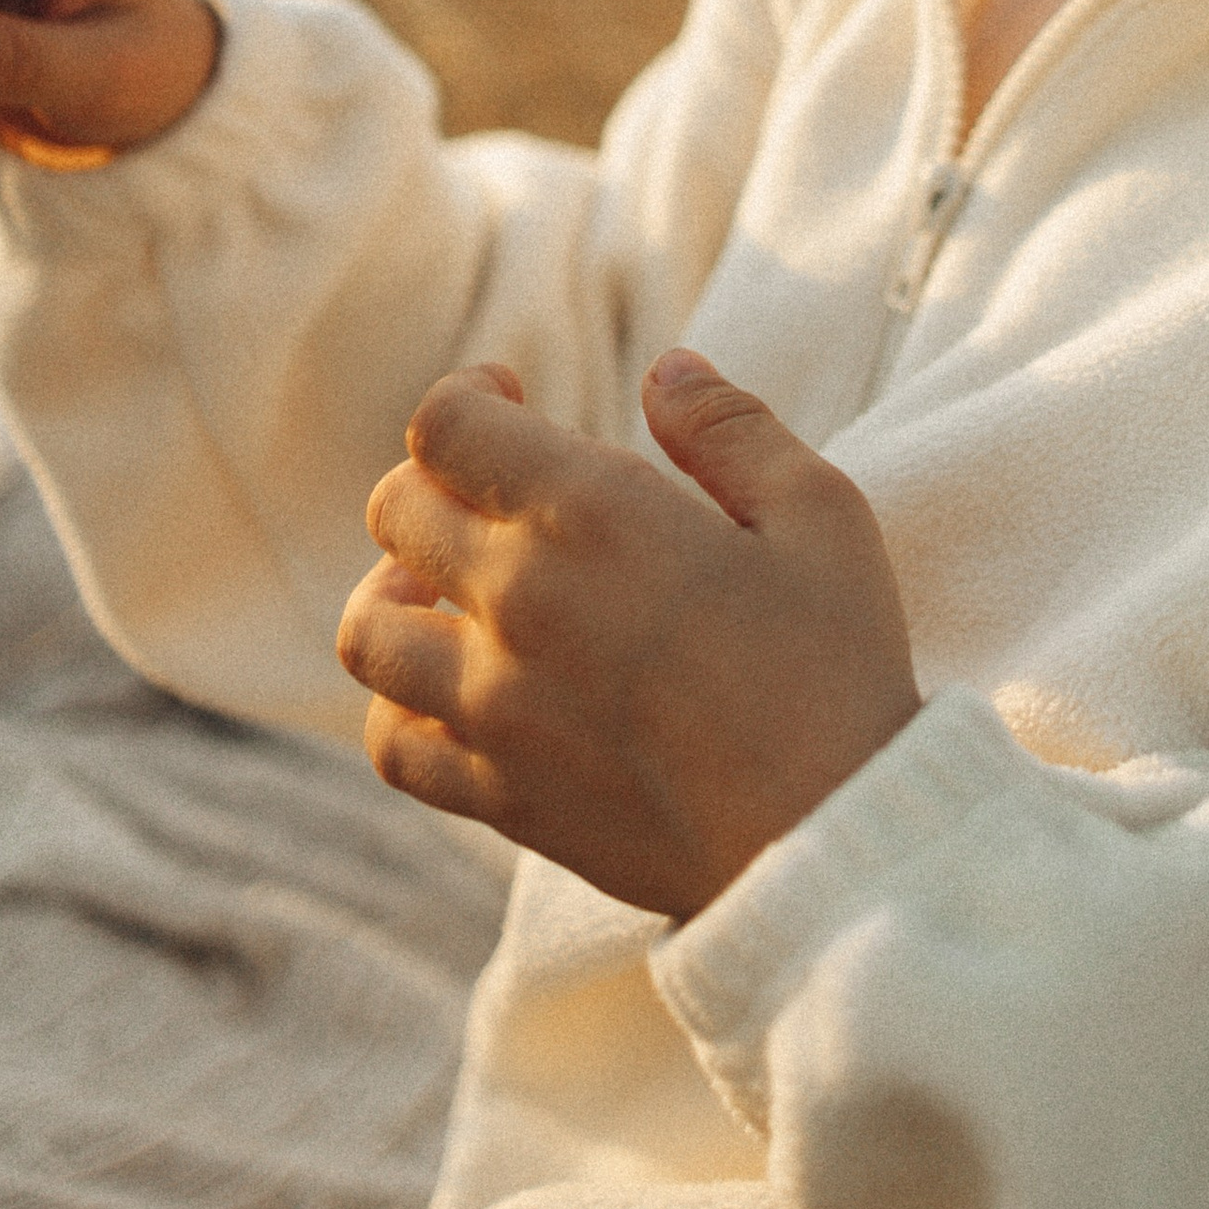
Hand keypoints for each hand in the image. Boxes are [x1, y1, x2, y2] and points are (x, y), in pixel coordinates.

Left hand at [338, 353, 923, 917]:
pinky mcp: (501, 796)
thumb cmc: (838, 668)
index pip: (445, 426)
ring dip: (398, 591)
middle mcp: (517, 602)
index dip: (467, 394)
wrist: (833, 839)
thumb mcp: (819, 513)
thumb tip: (666, 370)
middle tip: (498, 491)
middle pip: (396, 511)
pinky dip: (403, 709)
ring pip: (370, 629)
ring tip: (449, 590)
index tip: (509, 398)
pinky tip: (454, 692)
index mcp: (589, 513)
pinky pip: (395, 747)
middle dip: (438, 480)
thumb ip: (729, 427)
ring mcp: (495, 708)